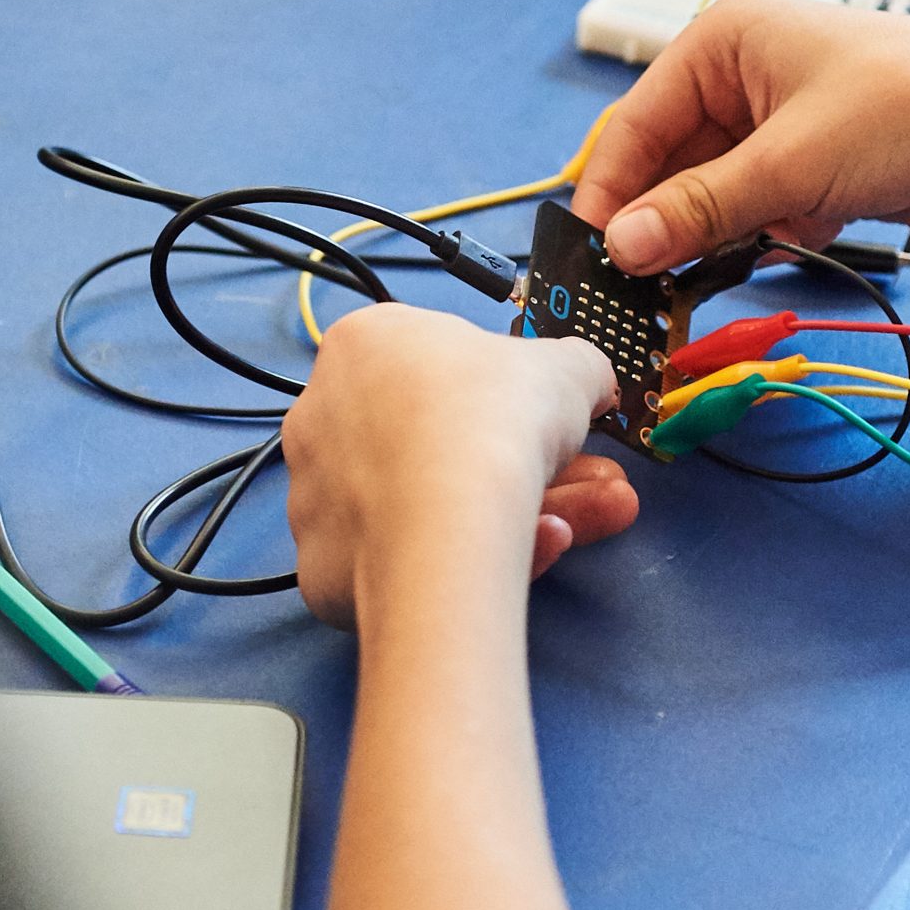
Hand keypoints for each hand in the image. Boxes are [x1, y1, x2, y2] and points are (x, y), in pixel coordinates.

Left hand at [283, 305, 633, 628]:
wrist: (445, 518)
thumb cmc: (488, 421)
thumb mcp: (567, 367)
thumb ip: (578, 369)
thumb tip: (588, 382)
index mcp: (365, 342)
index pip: (442, 367)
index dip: (508, 394)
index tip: (553, 417)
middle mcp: (326, 412)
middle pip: (445, 441)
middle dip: (532, 465)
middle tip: (591, 482)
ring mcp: (318, 493)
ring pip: (433, 502)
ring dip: (517, 510)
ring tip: (579, 523)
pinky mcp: (323, 566)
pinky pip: (413, 554)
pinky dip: (473, 553)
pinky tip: (533, 548)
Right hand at [569, 0, 909, 274]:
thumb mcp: (790, 166)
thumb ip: (701, 209)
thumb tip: (625, 245)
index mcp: (728, 38)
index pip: (638, 119)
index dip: (612, 188)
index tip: (593, 251)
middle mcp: (750, 69)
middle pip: (675, 157)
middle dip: (665, 218)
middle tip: (637, 283)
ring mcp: (787, 115)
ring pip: (720, 185)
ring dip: (718, 229)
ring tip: (697, 278)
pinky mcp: (821, 157)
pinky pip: (764, 200)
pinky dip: (769, 227)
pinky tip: (794, 238)